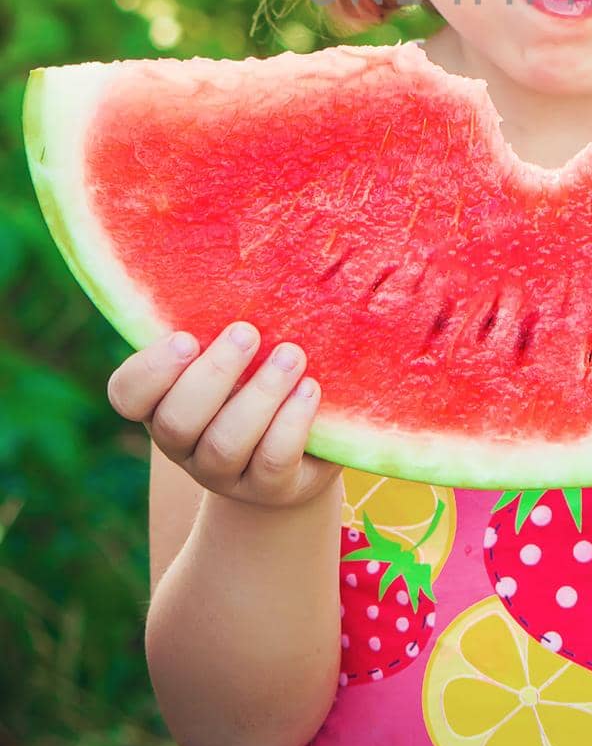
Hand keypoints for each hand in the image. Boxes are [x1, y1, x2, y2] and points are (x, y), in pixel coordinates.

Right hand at [107, 322, 340, 509]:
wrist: (298, 451)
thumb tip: (249, 255)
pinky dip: (292, 423)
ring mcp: (223, 473)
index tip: (187, 337)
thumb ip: (222, 322)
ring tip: (292, 355)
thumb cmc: (257, 377)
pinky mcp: (268, 489)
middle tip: (247, 331)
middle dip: (213, 375)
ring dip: (260, 395)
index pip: (126, 394)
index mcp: (161, 401)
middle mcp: (183, 442)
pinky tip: (310, 389)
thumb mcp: (235, 351)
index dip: (150, 370)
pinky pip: (272, 463)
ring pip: (225, 444)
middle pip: (176, 421)